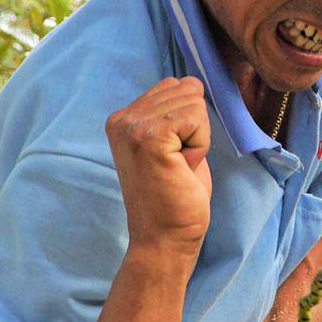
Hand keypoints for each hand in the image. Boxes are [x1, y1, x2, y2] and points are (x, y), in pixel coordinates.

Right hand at [105, 78, 211, 250]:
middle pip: (187, 88)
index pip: (176, 85)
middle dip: (194, 127)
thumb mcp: (172, 145)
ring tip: (177, 167)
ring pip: (194, 101)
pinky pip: (197, 117)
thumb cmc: (176, 197)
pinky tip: (181, 168)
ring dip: (197, 137)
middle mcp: (122, 118)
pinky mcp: (148, 137)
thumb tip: (192, 82)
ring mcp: (132, 126)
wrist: (165, 239)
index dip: (188, 122)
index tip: (172, 157)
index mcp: (123, 118)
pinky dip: (200, 144)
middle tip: (177, 164)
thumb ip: (174, 113)